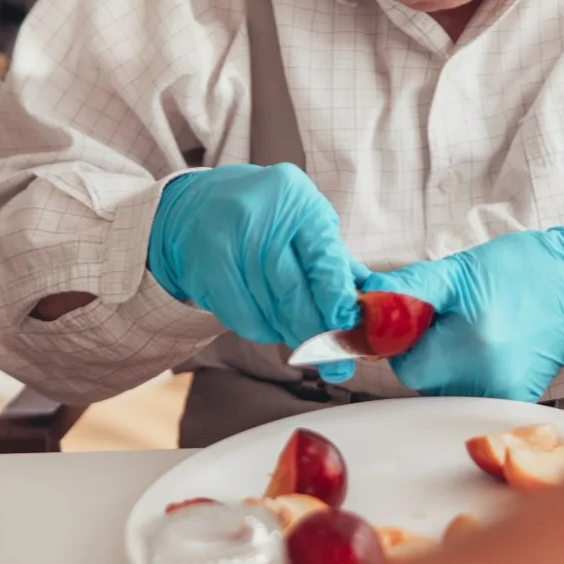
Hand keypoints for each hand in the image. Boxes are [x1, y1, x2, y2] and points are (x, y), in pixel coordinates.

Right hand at [148, 164, 362, 382]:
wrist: (193, 205)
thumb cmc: (263, 215)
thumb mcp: (303, 219)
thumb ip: (335, 260)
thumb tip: (369, 306)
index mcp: (298, 201)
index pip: (323, 261)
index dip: (337, 301)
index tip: (349, 328)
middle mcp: (263, 218)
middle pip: (295, 292)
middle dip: (320, 333)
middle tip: (338, 361)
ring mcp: (231, 243)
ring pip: (270, 310)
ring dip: (292, 334)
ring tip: (306, 343)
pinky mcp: (207, 267)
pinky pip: (243, 317)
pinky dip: (263, 330)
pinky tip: (271, 326)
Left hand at [365, 228, 563, 400]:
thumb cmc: (520, 272)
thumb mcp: (457, 270)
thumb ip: (406, 289)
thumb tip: (363, 301)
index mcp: (470, 340)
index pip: (405, 363)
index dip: (401, 340)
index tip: (418, 319)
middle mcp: (486, 376)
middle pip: (422, 380)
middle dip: (423, 351)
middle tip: (449, 321)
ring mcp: (502, 394)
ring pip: (442, 390)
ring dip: (443, 365)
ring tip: (472, 333)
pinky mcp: (513, 402)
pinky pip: (468, 396)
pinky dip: (467, 375)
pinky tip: (487, 350)